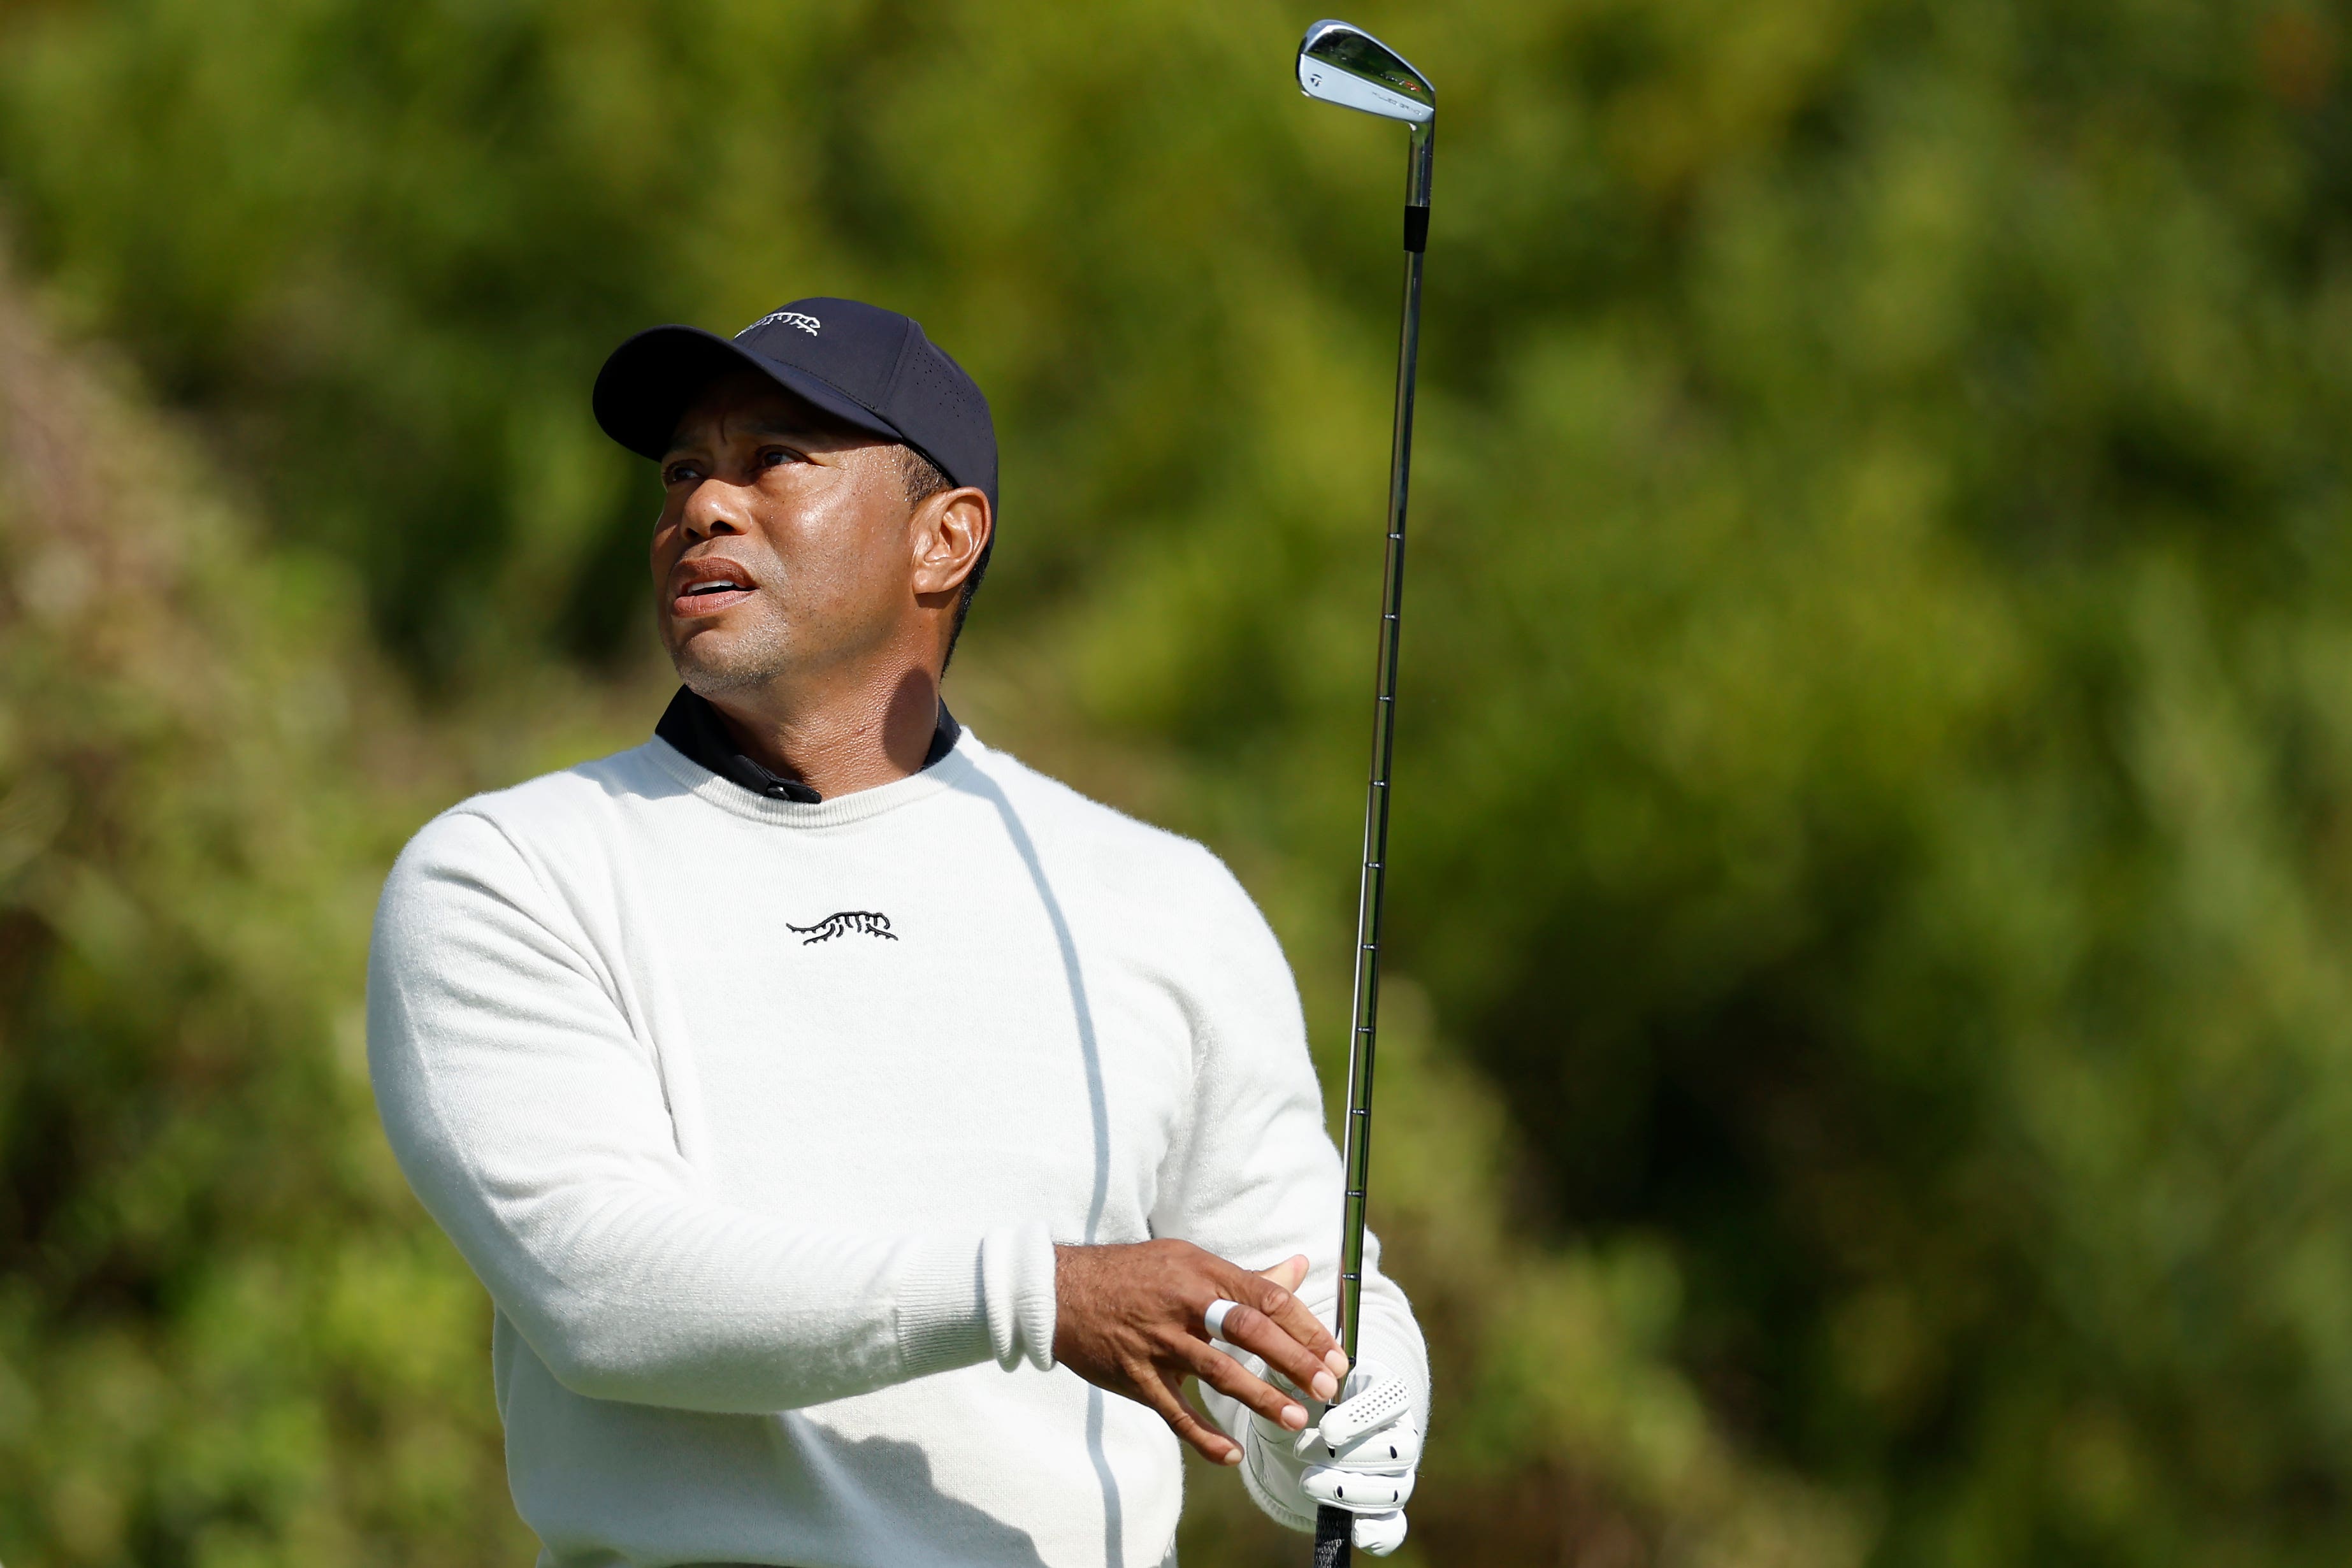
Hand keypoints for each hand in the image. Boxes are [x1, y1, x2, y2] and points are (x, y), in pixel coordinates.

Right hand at [1053, 1241, 1349, 1464]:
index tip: (1334, 1354)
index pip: (1265, 1296)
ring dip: (1259, 1397)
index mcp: (1202, 1272)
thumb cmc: (1134, 1274)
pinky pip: (1174, 1411)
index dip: (1305, 1327)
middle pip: (1248, 1330)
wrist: (1060, 1291)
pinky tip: (1231, 1455)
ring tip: (1295, 1418)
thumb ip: (1245, 1275)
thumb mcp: (1189, 1261)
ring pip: (1216, 1371)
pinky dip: (1203, 1436)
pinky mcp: (1137, 1375)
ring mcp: (1159, 1341)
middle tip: (1326, 1386)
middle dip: (1292, 1359)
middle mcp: (1184, 1303)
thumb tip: (1298, 1268)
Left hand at [1242, 1357, 1421, 1555]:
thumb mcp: (1291, 1380)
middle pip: (1400, 1450)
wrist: (1299, 1432)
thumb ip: (1295, 1374)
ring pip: (1397, 1489)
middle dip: (1351, 1457)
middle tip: (1305, 1453)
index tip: (1327, 1429)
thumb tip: (1308, 1378)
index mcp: (1384, 1393)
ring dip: (1353, 1492)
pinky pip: (1393, 1528)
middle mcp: (1399, 1433)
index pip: (1394, 1399)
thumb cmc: (1299, 1397)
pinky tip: (1356, 1531)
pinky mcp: (1383, 1509)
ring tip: (1307, 1483)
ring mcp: (1396, 1474)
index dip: (1365, 1415)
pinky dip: (1379, 1535)